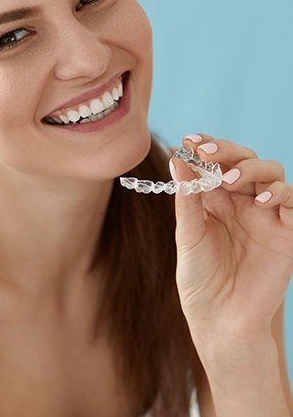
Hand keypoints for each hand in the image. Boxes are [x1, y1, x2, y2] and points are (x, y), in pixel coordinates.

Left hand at [170, 133, 292, 350]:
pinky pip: (292, 202)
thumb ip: (188, 199)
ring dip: (251, 168)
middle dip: (227, 151)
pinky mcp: (286, 233)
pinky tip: (259, 200)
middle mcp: (241, 202)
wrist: (221, 320)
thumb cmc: (200, 280)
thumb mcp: (188, 235)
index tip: (190, 139)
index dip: (206, 147)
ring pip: (270, 173)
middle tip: (208, 152)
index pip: (215, 163)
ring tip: (229, 179)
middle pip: (243, 160)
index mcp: (214, 200)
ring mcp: (264, 215)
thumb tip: (178, 159)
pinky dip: (280, 193)